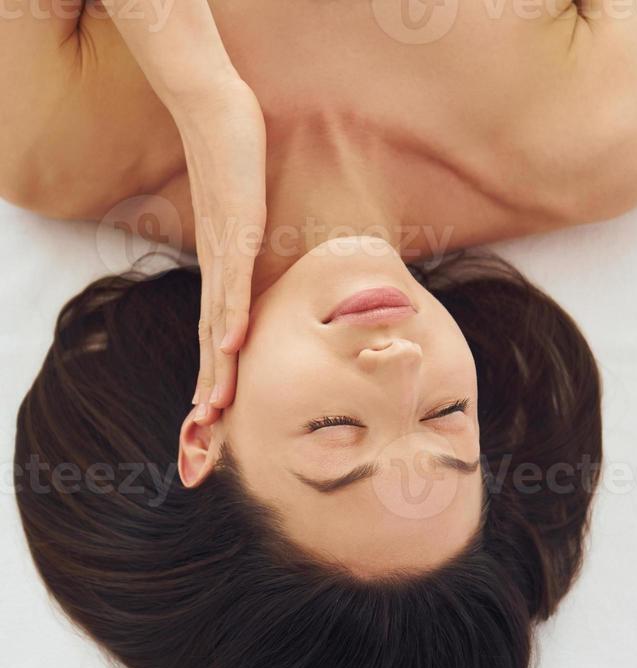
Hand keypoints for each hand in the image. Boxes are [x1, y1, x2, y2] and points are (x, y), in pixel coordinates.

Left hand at [174, 75, 266, 421]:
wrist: (214, 109)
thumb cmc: (230, 158)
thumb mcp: (244, 212)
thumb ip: (251, 243)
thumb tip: (265, 267)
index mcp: (219, 265)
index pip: (213, 326)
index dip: (210, 367)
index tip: (210, 406)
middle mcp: (216, 265)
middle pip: (210, 334)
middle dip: (210, 382)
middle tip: (206, 426)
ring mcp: (224, 249)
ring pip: (219, 319)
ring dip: (217, 365)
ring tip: (216, 405)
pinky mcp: (235, 229)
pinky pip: (233, 281)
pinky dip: (231, 316)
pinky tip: (228, 346)